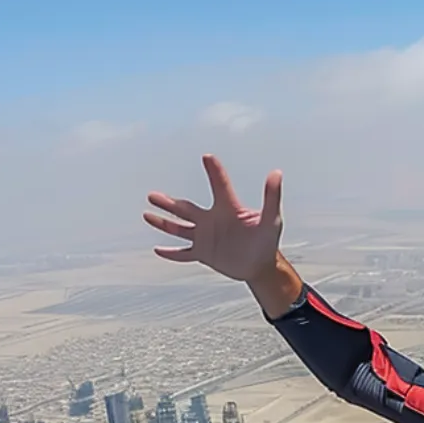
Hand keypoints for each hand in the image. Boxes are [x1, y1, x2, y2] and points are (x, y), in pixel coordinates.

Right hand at [145, 155, 284, 282]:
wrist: (261, 266)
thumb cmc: (267, 240)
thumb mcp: (272, 219)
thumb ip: (272, 197)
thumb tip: (276, 173)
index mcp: (227, 209)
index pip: (219, 186)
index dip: (214, 172)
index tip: (207, 156)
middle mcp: (212, 220)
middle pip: (185, 209)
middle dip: (168, 203)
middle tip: (151, 195)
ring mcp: (206, 238)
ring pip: (179, 229)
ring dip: (163, 223)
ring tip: (146, 215)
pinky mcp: (204, 254)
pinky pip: (184, 254)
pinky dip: (171, 253)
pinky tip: (157, 250)